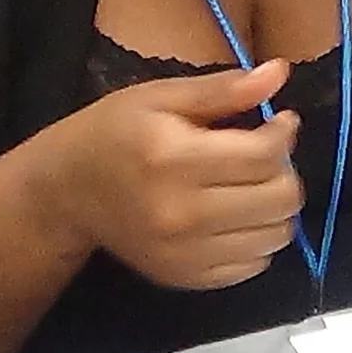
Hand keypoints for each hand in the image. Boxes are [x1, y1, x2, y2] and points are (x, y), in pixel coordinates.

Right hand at [37, 61, 306, 290]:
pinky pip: (254, 265)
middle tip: (264, 155)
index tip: (280, 121)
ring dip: (275, 207)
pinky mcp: (186, 279)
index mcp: (173, 157)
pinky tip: (233, 215)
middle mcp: (180, 213)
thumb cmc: (114, 132)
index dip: (284, 133)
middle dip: (284, 170)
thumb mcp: (161, 97)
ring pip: (275, 236)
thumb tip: (280, 73)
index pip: (264, 155)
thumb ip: (223, 89)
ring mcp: (184, 253)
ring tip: (251, 185)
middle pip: (279, 199)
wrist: (67, 192)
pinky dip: (256, 238)